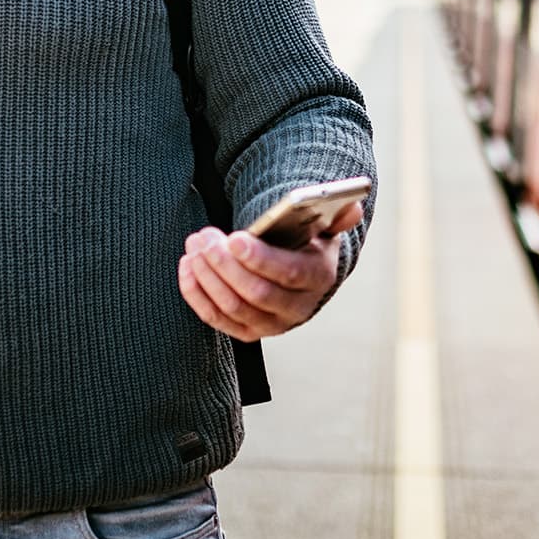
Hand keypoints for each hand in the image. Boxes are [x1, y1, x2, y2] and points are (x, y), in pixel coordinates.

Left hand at [175, 201, 361, 341]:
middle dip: (224, 264)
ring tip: (194, 247)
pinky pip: (216, 319)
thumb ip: (335, 215)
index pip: (289, 274)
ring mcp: (270, 325)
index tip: (233, 238)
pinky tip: (187, 267)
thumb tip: (351, 207)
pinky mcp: (247, 331)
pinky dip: (196, 294)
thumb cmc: (307, 242)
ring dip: (207, 277)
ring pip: (232, 307)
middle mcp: (296, 308)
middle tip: (203, 238)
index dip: (260, 258)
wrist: (299, 274)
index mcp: (317, 277)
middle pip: (256, 293)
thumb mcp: (324, 227)